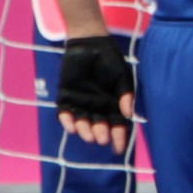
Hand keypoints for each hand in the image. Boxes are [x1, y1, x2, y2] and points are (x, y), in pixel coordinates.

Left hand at [56, 33, 135, 154]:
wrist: (90, 43)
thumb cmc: (110, 60)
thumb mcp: (123, 76)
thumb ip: (126, 94)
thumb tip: (128, 114)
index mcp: (113, 105)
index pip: (117, 126)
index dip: (118, 138)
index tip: (119, 149)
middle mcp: (97, 107)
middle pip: (99, 127)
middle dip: (100, 134)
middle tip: (101, 138)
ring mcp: (80, 103)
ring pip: (81, 123)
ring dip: (84, 131)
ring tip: (88, 135)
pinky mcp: (66, 96)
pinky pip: (65, 113)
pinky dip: (67, 121)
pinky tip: (71, 126)